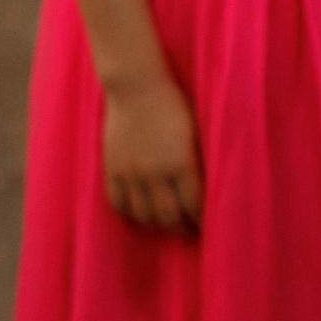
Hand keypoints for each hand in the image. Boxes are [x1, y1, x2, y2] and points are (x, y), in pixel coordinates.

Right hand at [102, 72, 201, 232]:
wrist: (137, 87)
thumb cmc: (175, 104)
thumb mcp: (197, 131)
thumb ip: (199, 160)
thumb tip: (209, 185)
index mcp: (181, 162)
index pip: (194, 204)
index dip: (202, 219)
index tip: (209, 225)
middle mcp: (154, 173)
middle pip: (168, 216)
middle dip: (183, 228)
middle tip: (191, 233)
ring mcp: (130, 173)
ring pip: (143, 215)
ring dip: (158, 225)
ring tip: (168, 226)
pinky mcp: (111, 169)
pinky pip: (118, 203)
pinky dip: (130, 214)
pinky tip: (141, 215)